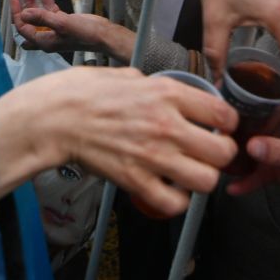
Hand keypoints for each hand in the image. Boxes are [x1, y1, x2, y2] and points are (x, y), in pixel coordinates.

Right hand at [0, 67, 236, 215]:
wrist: (52, 118)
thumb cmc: (82, 92)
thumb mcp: (125, 75)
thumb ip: (153, 85)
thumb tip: (166, 91)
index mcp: (168, 94)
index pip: (224, 114)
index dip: (227, 124)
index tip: (219, 129)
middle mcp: (167, 126)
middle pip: (224, 153)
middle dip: (220, 155)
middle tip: (207, 154)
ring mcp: (153, 157)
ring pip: (206, 181)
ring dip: (201, 180)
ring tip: (189, 174)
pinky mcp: (135, 181)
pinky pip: (174, 204)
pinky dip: (175, 201)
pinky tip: (168, 190)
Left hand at [10, 0, 128, 57]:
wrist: (103, 35)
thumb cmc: (84, 33)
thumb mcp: (61, 23)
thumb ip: (42, 18)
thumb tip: (24, 14)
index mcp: (43, 41)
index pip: (23, 28)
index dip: (16, 13)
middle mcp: (47, 37)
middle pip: (28, 22)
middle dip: (23, 7)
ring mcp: (55, 30)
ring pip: (39, 16)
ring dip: (34, 3)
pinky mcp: (64, 23)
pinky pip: (50, 12)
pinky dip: (47, 2)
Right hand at [225, 101, 279, 220]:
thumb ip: (277, 151)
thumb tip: (251, 146)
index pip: (260, 100)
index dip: (239, 102)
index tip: (218, 108)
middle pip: (250, 126)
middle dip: (232, 135)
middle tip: (212, 142)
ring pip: (250, 151)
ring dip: (236, 159)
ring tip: (219, 165)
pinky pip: (258, 173)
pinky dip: (246, 180)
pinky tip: (235, 187)